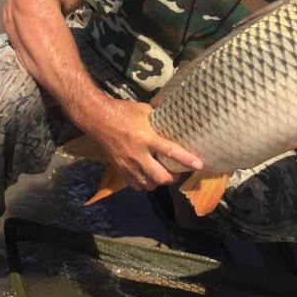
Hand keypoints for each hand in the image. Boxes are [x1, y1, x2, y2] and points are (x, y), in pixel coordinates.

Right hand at [88, 99, 203, 191]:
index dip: (186, 160)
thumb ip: (158, 119)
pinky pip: (136, 185)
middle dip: (172, 177)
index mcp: (146, 138)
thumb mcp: (144, 110)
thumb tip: (173, 121)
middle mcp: (138, 155)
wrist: (97, 118)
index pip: (170, 152)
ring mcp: (128, 165)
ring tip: (161, 174)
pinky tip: (146, 175)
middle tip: (177, 171)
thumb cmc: (123, 111)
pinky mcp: (120, 170)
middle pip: (161, 177)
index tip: (199, 165)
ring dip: (158, 182)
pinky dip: (144, 184)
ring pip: (149, 185)